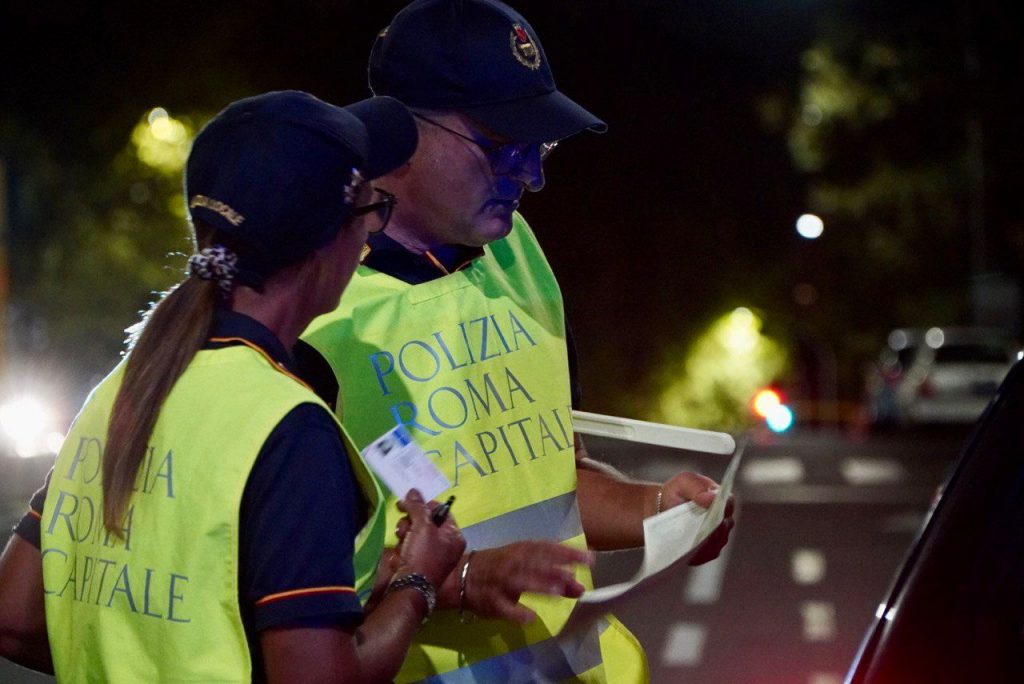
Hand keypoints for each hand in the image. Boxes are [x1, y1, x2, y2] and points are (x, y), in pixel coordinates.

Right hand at [393, 490, 465, 586]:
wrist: (409, 588)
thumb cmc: (422, 555)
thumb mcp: (422, 527)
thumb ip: (417, 507)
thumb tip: (413, 490)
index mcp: (454, 535)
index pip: (441, 510)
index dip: (424, 505)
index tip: (409, 503)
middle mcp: (446, 545)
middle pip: (425, 521)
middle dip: (411, 522)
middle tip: (405, 527)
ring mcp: (432, 555)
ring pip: (413, 533)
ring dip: (404, 535)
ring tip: (401, 541)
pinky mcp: (418, 563)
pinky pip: (408, 547)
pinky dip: (402, 548)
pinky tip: (399, 553)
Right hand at [456, 542, 593, 624]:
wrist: (462, 575)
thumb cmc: (501, 567)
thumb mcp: (525, 565)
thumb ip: (554, 577)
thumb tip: (580, 586)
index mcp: (522, 550)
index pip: (547, 548)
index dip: (568, 552)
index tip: (589, 558)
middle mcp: (512, 563)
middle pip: (536, 564)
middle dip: (556, 570)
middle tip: (576, 577)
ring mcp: (501, 582)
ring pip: (521, 582)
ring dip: (539, 586)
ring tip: (558, 592)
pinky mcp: (492, 601)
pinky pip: (505, 607)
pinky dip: (517, 612)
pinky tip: (531, 617)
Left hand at [660, 471, 735, 565]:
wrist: (663, 510)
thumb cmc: (677, 493)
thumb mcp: (683, 482)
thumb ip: (696, 486)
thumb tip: (711, 497)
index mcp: (722, 499)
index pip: (728, 504)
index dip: (720, 508)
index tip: (707, 510)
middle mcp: (725, 520)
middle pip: (723, 526)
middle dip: (709, 526)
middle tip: (693, 526)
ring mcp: (719, 537)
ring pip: (716, 542)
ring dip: (702, 540)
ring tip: (686, 536)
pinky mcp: (710, 551)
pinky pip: (707, 554)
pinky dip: (697, 551)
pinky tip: (686, 547)